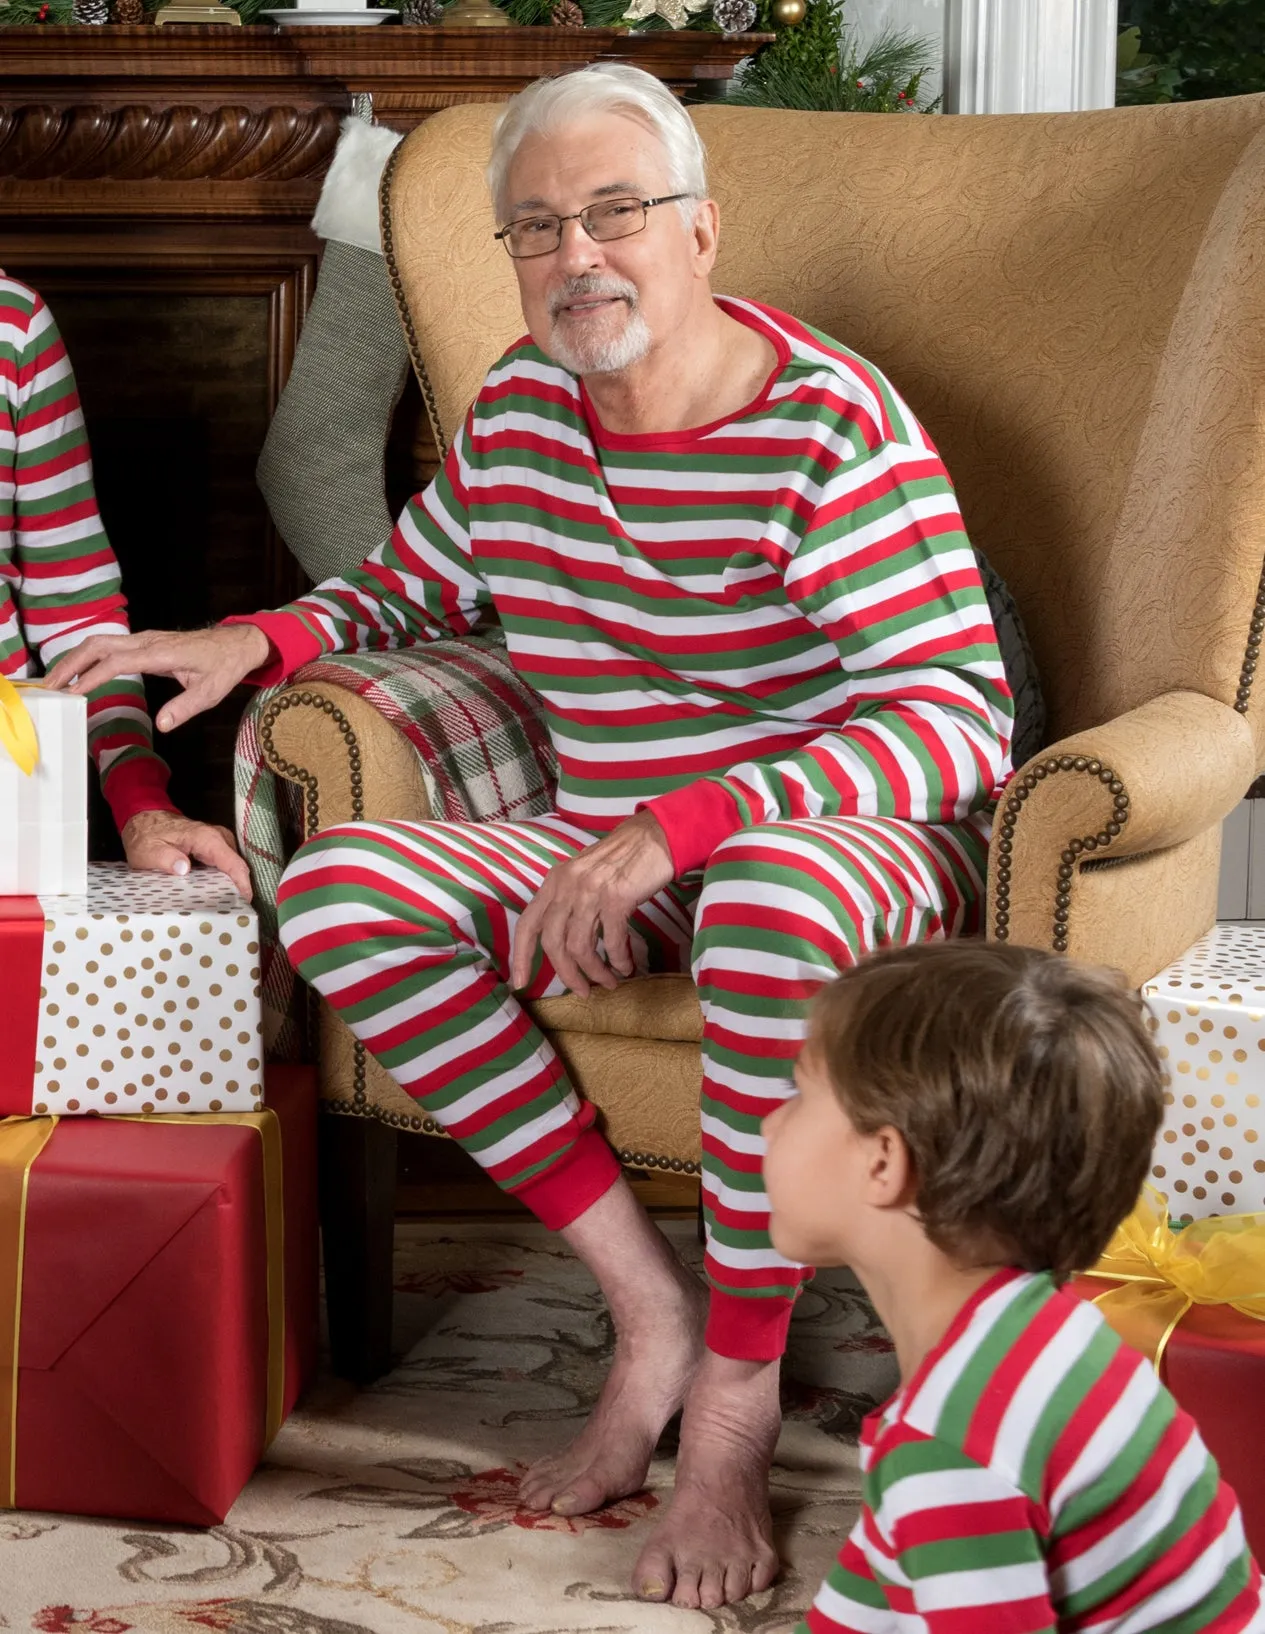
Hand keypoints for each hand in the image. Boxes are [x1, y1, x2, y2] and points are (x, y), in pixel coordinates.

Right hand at [43, 624, 270, 731]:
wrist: (235, 644)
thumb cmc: (224, 667)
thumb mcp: (211, 692)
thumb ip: (185, 708)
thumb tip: (162, 725)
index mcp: (161, 653)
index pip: (117, 661)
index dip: (93, 676)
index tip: (73, 693)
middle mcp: (147, 641)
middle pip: (98, 644)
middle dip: (71, 663)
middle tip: (50, 686)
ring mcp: (144, 639)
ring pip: (100, 641)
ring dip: (75, 658)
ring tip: (56, 681)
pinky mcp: (143, 642)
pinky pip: (108, 645)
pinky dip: (87, 657)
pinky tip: (78, 673)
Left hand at [122, 809, 252, 900]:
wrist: (144, 819)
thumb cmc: (146, 835)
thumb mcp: (148, 850)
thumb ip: (165, 858)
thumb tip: (185, 869)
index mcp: (206, 838)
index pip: (233, 863)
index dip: (242, 884)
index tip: (244, 904)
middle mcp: (218, 838)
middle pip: (238, 867)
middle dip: (239, 889)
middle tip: (233, 912)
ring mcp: (218, 842)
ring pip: (234, 867)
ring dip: (232, 885)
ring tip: (227, 907)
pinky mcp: (215, 848)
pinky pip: (227, 865)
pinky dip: (225, 880)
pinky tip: (218, 895)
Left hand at [510, 809, 673, 998]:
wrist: (655, 837)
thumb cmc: (622, 858)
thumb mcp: (584, 874)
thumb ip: (570, 900)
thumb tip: (567, 943)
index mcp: (555, 881)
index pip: (528, 924)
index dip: (521, 956)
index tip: (520, 982)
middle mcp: (567, 886)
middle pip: (553, 943)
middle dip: (566, 973)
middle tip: (582, 991)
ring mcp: (591, 891)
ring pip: (581, 946)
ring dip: (595, 971)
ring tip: (609, 982)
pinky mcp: (616, 898)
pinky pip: (611, 941)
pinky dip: (618, 960)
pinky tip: (627, 967)